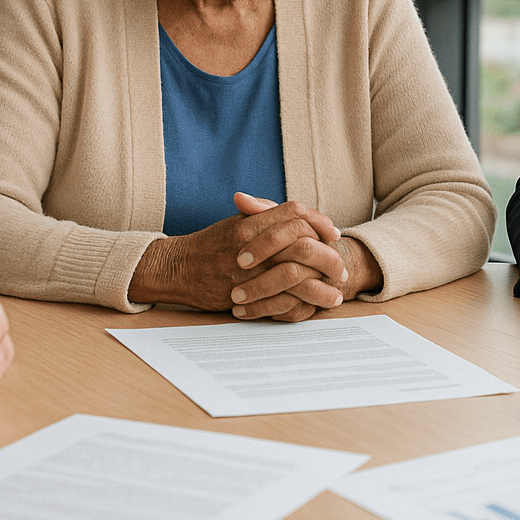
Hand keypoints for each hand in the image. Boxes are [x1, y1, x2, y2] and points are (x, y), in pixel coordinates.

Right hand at [129, 195, 344, 320]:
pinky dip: (305, 303)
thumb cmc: (209, 245)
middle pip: (303, 242)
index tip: (333, 234)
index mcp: (251, 222)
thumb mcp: (236, 222)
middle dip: (329, 255)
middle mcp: (252, 243)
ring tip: (336, 290)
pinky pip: (284, 298)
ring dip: (323, 284)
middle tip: (340, 266)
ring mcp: (249, 270)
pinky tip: (316, 306)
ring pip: (298, 273)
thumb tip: (298, 216)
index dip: (319, 222)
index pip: (296, 213)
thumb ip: (265, 216)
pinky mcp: (246, 294)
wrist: (179, 268)